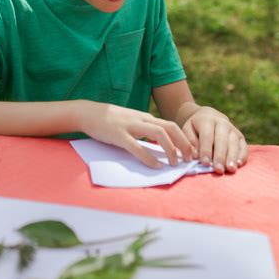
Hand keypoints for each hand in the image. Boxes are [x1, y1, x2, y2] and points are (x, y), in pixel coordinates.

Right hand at [78, 100, 193, 168]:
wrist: (88, 113)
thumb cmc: (109, 120)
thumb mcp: (131, 122)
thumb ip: (144, 130)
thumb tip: (159, 146)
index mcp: (145, 117)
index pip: (171, 125)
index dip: (184, 139)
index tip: (190, 152)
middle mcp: (141, 119)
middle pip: (170, 128)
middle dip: (183, 143)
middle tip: (189, 159)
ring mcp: (130, 126)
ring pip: (158, 134)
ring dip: (170, 149)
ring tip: (174, 163)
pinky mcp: (119, 135)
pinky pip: (137, 146)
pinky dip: (149, 157)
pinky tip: (156, 166)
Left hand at [182, 106, 247, 174]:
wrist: (209, 116)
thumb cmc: (196, 127)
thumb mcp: (188, 130)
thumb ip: (191, 142)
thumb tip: (195, 156)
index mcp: (207, 120)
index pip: (207, 136)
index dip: (206, 150)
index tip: (205, 163)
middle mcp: (222, 123)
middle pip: (222, 140)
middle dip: (220, 156)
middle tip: (218, 170)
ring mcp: (233, 129)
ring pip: (234, 143)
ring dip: (232, 157)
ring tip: (230, 169)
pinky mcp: (240, 136)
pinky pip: (243, 146)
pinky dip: (242, 156)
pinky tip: (239, 165)